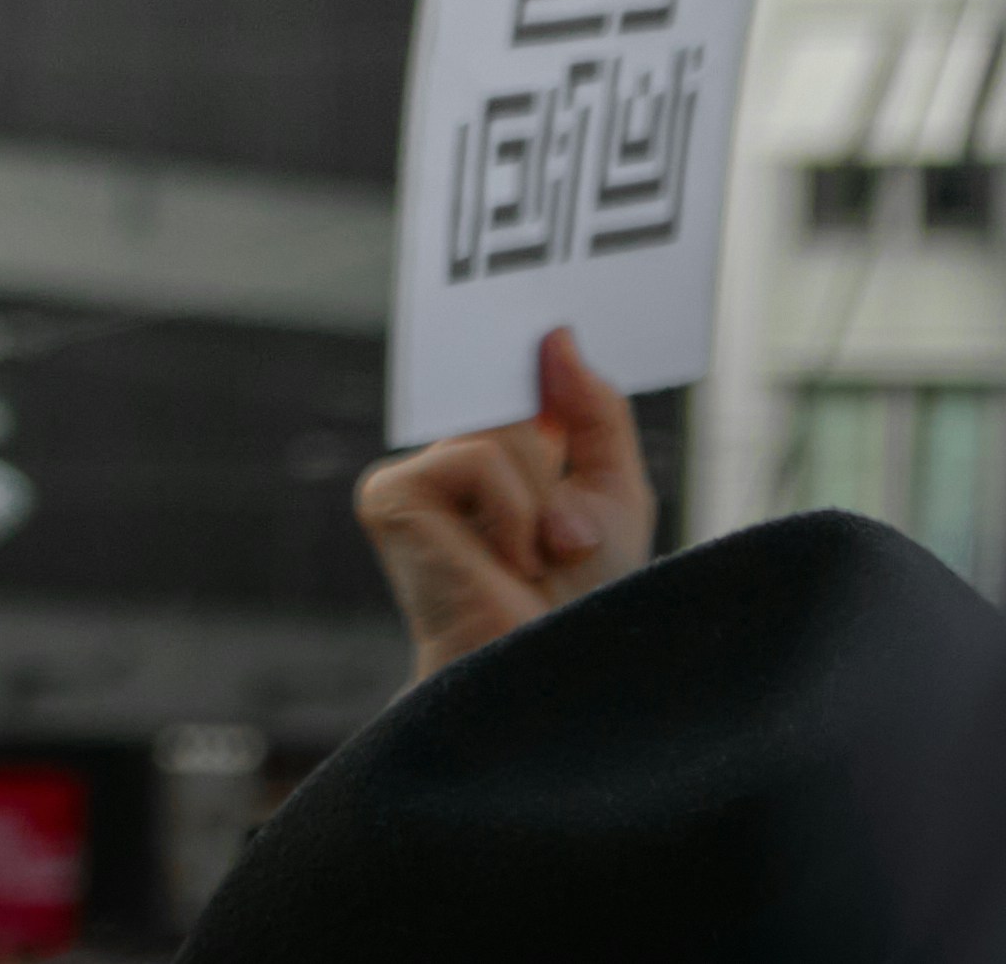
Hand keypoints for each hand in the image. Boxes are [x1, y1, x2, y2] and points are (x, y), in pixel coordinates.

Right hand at [355, 325, 656, 679]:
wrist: (556, 677)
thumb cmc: (585, 607)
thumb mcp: (615, 494)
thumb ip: (592, 408)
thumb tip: (555, 336)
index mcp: (503, 459)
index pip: (515, 381)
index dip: (535, 358)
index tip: (554, 327)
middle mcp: (454, 465)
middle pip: (516, 402)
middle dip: (560, 471)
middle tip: (564, 541)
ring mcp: (415, 481)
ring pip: (503, 431)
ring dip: (544, 504)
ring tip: (535, 563)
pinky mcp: (389, 498)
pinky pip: (475, 459)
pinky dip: (512, 513)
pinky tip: (505, 565)